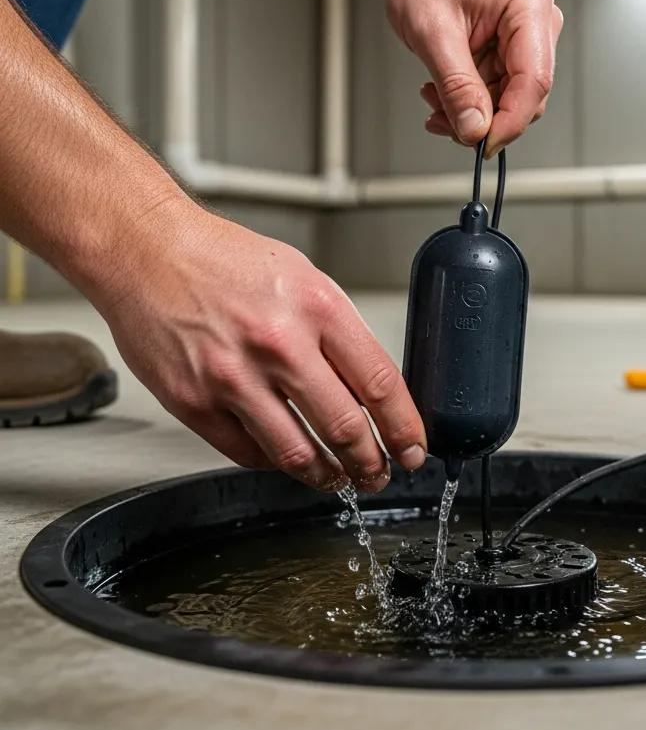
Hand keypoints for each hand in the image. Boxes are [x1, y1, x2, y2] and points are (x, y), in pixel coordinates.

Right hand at [96, 202, 425, 492]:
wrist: (148, 251)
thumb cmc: (224, 260)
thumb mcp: (304, 278)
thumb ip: (338, 332)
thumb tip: (370, 386)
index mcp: (316, 307)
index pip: (379, 383)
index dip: (404, 426)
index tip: (414, 447)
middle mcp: (278, 344)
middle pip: (345, 428)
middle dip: (372, 463)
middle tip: (379, 473)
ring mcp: (233, 378)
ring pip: (298, 454)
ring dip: (328, 476)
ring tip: (339, 478)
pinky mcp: (194, 403)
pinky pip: (249, 453)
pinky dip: (276, 463)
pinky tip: (288, 457)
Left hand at [386, 0, 563, 156]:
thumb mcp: (433, 34)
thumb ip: (457, 86)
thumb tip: (475, 130)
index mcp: (528, 6)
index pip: (534, 80)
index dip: (510, 121)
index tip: (483, 145)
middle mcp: (537, 24)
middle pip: (526, 96)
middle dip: (485, 118)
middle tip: (443, 121)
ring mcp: (525, 41)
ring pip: (510, 102)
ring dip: (470, 112)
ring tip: (433, 98)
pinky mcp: (510, 55)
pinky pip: (497, 96)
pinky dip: (468, 104)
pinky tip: (441, 94)